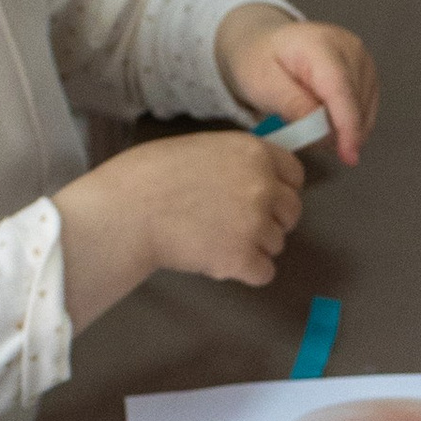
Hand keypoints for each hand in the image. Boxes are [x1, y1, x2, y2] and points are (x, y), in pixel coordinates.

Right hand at [55, 132, 301, 320]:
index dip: (279, 188)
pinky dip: (244, 271)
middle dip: (270, 220)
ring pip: (276, 244)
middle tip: (235, 225)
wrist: (126, 212)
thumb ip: (237, 163)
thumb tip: (258, 180)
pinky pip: (264, 272)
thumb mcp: (203, 149)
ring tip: (213, 239)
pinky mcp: (242, 258)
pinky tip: (217, 260)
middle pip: (291, 212)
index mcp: (254, 152)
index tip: (264, 199)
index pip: (295, 174)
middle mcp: (263, 185)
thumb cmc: (149, 176)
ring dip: (253, 246)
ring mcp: (255, 223)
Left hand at [214, 5, 378, 166]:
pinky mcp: (368, 73)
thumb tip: (325, 131)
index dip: (347, 125)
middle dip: (333, 130)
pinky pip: (365, 111)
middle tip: (299, 128)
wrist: (262, 44)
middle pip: (354, 104)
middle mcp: (349, 47)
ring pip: (363, 112)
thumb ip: (292, 106)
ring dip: (340, 128)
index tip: (349, 155)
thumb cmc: (258, 62)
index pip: (341, 90)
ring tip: (307, 118)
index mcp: (320, 45)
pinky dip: (347, 123)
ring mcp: (362, 59)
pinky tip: (323, 117)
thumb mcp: (262, 84)